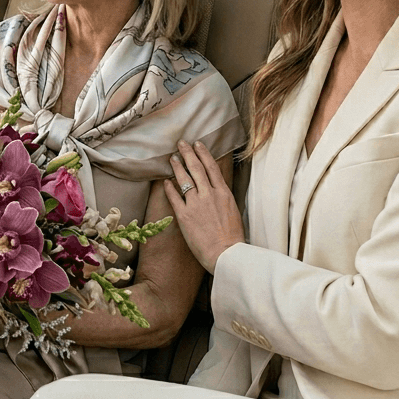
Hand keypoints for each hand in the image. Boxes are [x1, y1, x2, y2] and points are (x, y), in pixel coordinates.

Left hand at [163, 140, 244, 273]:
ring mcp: (196, 204)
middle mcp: (209, 195)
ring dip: (177, 167)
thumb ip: (223, 199)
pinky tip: (165, 181)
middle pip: (196, 168)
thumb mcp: (233, 211)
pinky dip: (169, 188)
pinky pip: (174, 197)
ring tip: (172, 158)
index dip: (203, 154)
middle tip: (180, 143)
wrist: (227, 254)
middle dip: (188, 153)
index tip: (197, 144)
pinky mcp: (184, 216)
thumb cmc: (233, 238)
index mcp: (223, 194)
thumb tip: (218, 191)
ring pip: (184, 179)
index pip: (212, 168)